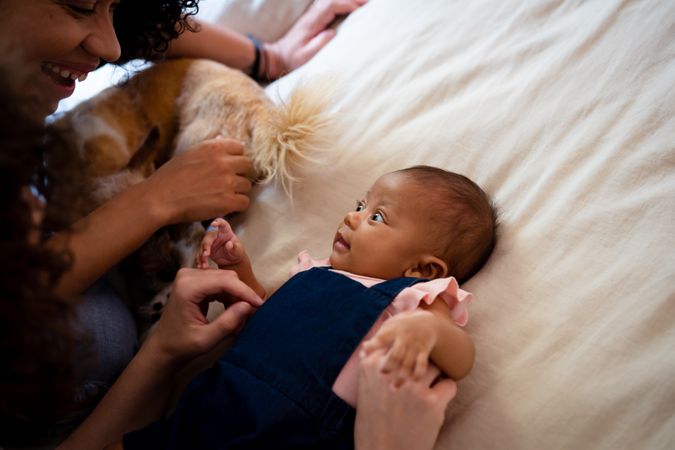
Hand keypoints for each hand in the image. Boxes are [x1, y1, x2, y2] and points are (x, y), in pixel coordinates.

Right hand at [142, 137, 255, 225]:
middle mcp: (224, 162)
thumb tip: (222, 139)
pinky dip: (237, 206)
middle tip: (229, 183)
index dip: (235, 158)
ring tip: (224, 196)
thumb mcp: (189, 153)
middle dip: (241, 174)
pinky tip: (226, 206)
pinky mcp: (228, 201)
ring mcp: (227, 182)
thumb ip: (210, 147)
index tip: (229, 167)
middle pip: (248, 166)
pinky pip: (245, 202)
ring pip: (247, 185)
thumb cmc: (170, 177)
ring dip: (238, 191)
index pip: (240, 148)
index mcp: (214, 148)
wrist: (160, 198)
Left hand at [147, 268, 262, 363]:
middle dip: (241, 294)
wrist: (163, 347)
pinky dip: (228, 295)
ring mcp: (190, 276)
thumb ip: (228, 322)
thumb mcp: (206, 339)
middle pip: (226, 277)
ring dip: (236, 296)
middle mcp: (188, 275)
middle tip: (249, 314)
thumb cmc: (182, 346)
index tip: (260, 305)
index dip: (245, 292)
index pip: (225, 281)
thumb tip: (249, 306)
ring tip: (239, 315)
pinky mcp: (194, 280)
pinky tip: (230, 309)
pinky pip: (219, 282)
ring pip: (225, 279)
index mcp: (188, 287)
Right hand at [196, 218, 244, 268]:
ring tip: (204, 265)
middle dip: (206, 246)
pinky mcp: (205, 250)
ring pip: (202, 247)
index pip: (222, 223)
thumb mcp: (239, 250)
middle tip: (206, 255)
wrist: (232, 259)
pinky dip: (199, 261)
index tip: (213, 224)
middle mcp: (215, 234)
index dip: (217, 222)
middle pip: (208, 237)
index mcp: (225, 230)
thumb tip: (229, 244)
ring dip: (202, 256)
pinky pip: (200, 255)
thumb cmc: (237, 251)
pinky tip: (200, 267)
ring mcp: (209, 242)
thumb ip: (235, 247)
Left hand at [265, 0, 367, 77]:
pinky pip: (332, 5)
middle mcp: (313, 14)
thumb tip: (333, 32)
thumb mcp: (305, 56)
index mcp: (311, 22)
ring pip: (333, 0)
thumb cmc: (292, 59)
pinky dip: (344, 4)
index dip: (348, 3)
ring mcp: (314, 15)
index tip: (362, 8)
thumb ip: (319, 44)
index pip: (332, 5)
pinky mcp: (316, 18)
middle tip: (371, 2)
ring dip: (350, 0)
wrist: (278, 57)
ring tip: (366, 2)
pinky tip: (354, 6)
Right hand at [355, 349, 456, 449]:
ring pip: (433, 366)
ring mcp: (414, 387)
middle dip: (420, 359)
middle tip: (422, 369)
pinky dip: (446, 391)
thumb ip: (374, 367)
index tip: (407, 354)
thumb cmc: (371, 423)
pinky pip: (449, 384)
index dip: (403, 348)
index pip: (395, 341)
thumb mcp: (365, 389)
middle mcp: (393, 372)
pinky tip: (438, 400)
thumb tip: (381, 346)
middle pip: (416, 351)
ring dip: (433, 376)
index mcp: (372, 366)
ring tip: (428, 388)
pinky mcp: (432, 403)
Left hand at [361, 310, 436, 385]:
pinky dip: (417, 374)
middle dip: (389, 365)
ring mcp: (414, 345)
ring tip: (393, 388)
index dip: (373, 344)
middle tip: (381, 373)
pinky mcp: (423, 351)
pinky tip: (413, 383)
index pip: (382, 338)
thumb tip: (362, 353)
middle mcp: (404, 338)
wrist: (426, 323)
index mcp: (393, 331)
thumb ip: (376, 341)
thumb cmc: (400, 328)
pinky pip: (421, 365)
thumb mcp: (389, 329)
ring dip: (401, 376)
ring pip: (408, 363)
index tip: (364, 350)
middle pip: (396, 354)